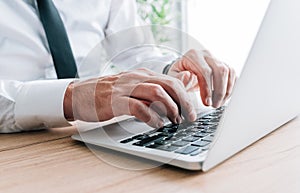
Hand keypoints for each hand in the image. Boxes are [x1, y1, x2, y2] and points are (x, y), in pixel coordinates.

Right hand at [63, 68, 196, 127]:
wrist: (78, 94)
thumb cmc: (108, 94)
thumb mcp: (134, 87)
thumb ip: (154, 88)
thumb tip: (181, 84)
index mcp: (143, 74)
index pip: (172, 81)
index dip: (186, 96)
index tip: (192, 111)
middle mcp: (136, 78)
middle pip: (168, 85)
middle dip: (183, 102)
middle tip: (189, 118)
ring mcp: (125, 88)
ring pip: (156, 93)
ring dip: (170, 108)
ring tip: (175, 121)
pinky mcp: (114, 101)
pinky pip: (138, 107)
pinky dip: (151, 117)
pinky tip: (157, 124)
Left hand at [167, 49, 235, 107]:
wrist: (184, 70)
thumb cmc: (178, 75)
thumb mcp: (173, 77)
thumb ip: (178, 79)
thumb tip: (187, 76)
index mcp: (193, 55)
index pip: (205, 71)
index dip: (208, 89)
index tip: (207, 102)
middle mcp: (206, 54)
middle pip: (220, 70)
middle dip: (219, 91)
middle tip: (215, 105)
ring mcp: (216, 58)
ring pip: (229, 72)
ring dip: (226, 90)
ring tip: (219, 103)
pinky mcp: (224, 64)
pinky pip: (233, 74)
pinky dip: (231, 87)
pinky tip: (224, 97)